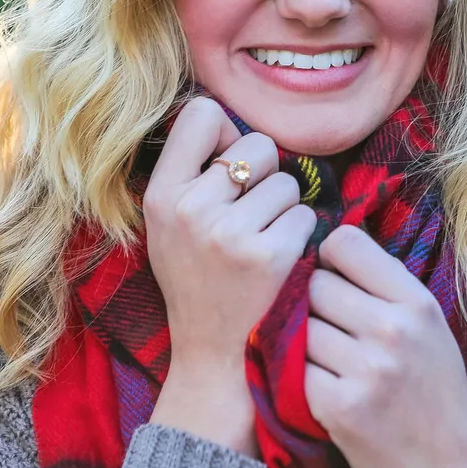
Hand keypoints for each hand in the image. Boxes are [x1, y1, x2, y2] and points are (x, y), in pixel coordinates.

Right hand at [143, 97, 316, 453]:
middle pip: (259, 143)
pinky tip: (279, 261)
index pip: (202, 114)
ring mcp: (230, 233)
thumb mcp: (169, 225)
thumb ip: (191, 173)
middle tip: (252, 213)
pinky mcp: (269, 256)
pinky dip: (301, 237)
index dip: (228, 133)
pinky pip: (305, 216)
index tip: (229, 165)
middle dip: (266, 173)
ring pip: (288, 182)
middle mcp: (191, 208)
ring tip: (261, 242)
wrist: (212, 353)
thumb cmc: (198, 279)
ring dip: (285, 209)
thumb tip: (233, 125)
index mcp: (161, 195)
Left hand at [303, 226, 466, 467]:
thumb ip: (386, 288)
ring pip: (300, 326)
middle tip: (334, 329)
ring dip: (306, 342)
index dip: (329, 257)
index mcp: (417, 302)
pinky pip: (295, 368)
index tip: (333, 276)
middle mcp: (392, 329)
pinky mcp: (338, 405)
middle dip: (315, 303)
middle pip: (315, 284)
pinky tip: (330, 390)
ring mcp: (365, 369)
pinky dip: (304, 379)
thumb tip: (330, 245)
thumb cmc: (433, 394)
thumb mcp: (429, 328)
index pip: (345, 242)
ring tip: (334, 362)